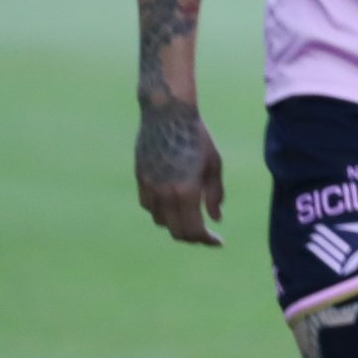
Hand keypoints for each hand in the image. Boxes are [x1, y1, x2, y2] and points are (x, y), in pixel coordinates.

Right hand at [136, 98, 223, 244]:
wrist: (167, 115)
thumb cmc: (197, 138)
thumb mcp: (214, 165)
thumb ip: (214, 194)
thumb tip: (215, 218)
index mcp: (186, 191)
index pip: (193, 230)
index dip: (206, 240)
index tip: (218, 242)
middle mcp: (165, 194)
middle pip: (176, 231)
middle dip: (192, 237)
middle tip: (206, 234)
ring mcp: (149, 188)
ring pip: (161, 221)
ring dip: (176, 224)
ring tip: (191, 216)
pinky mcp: (140, 180)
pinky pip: (149, 207)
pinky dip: (161, 211)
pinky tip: (173, 203)